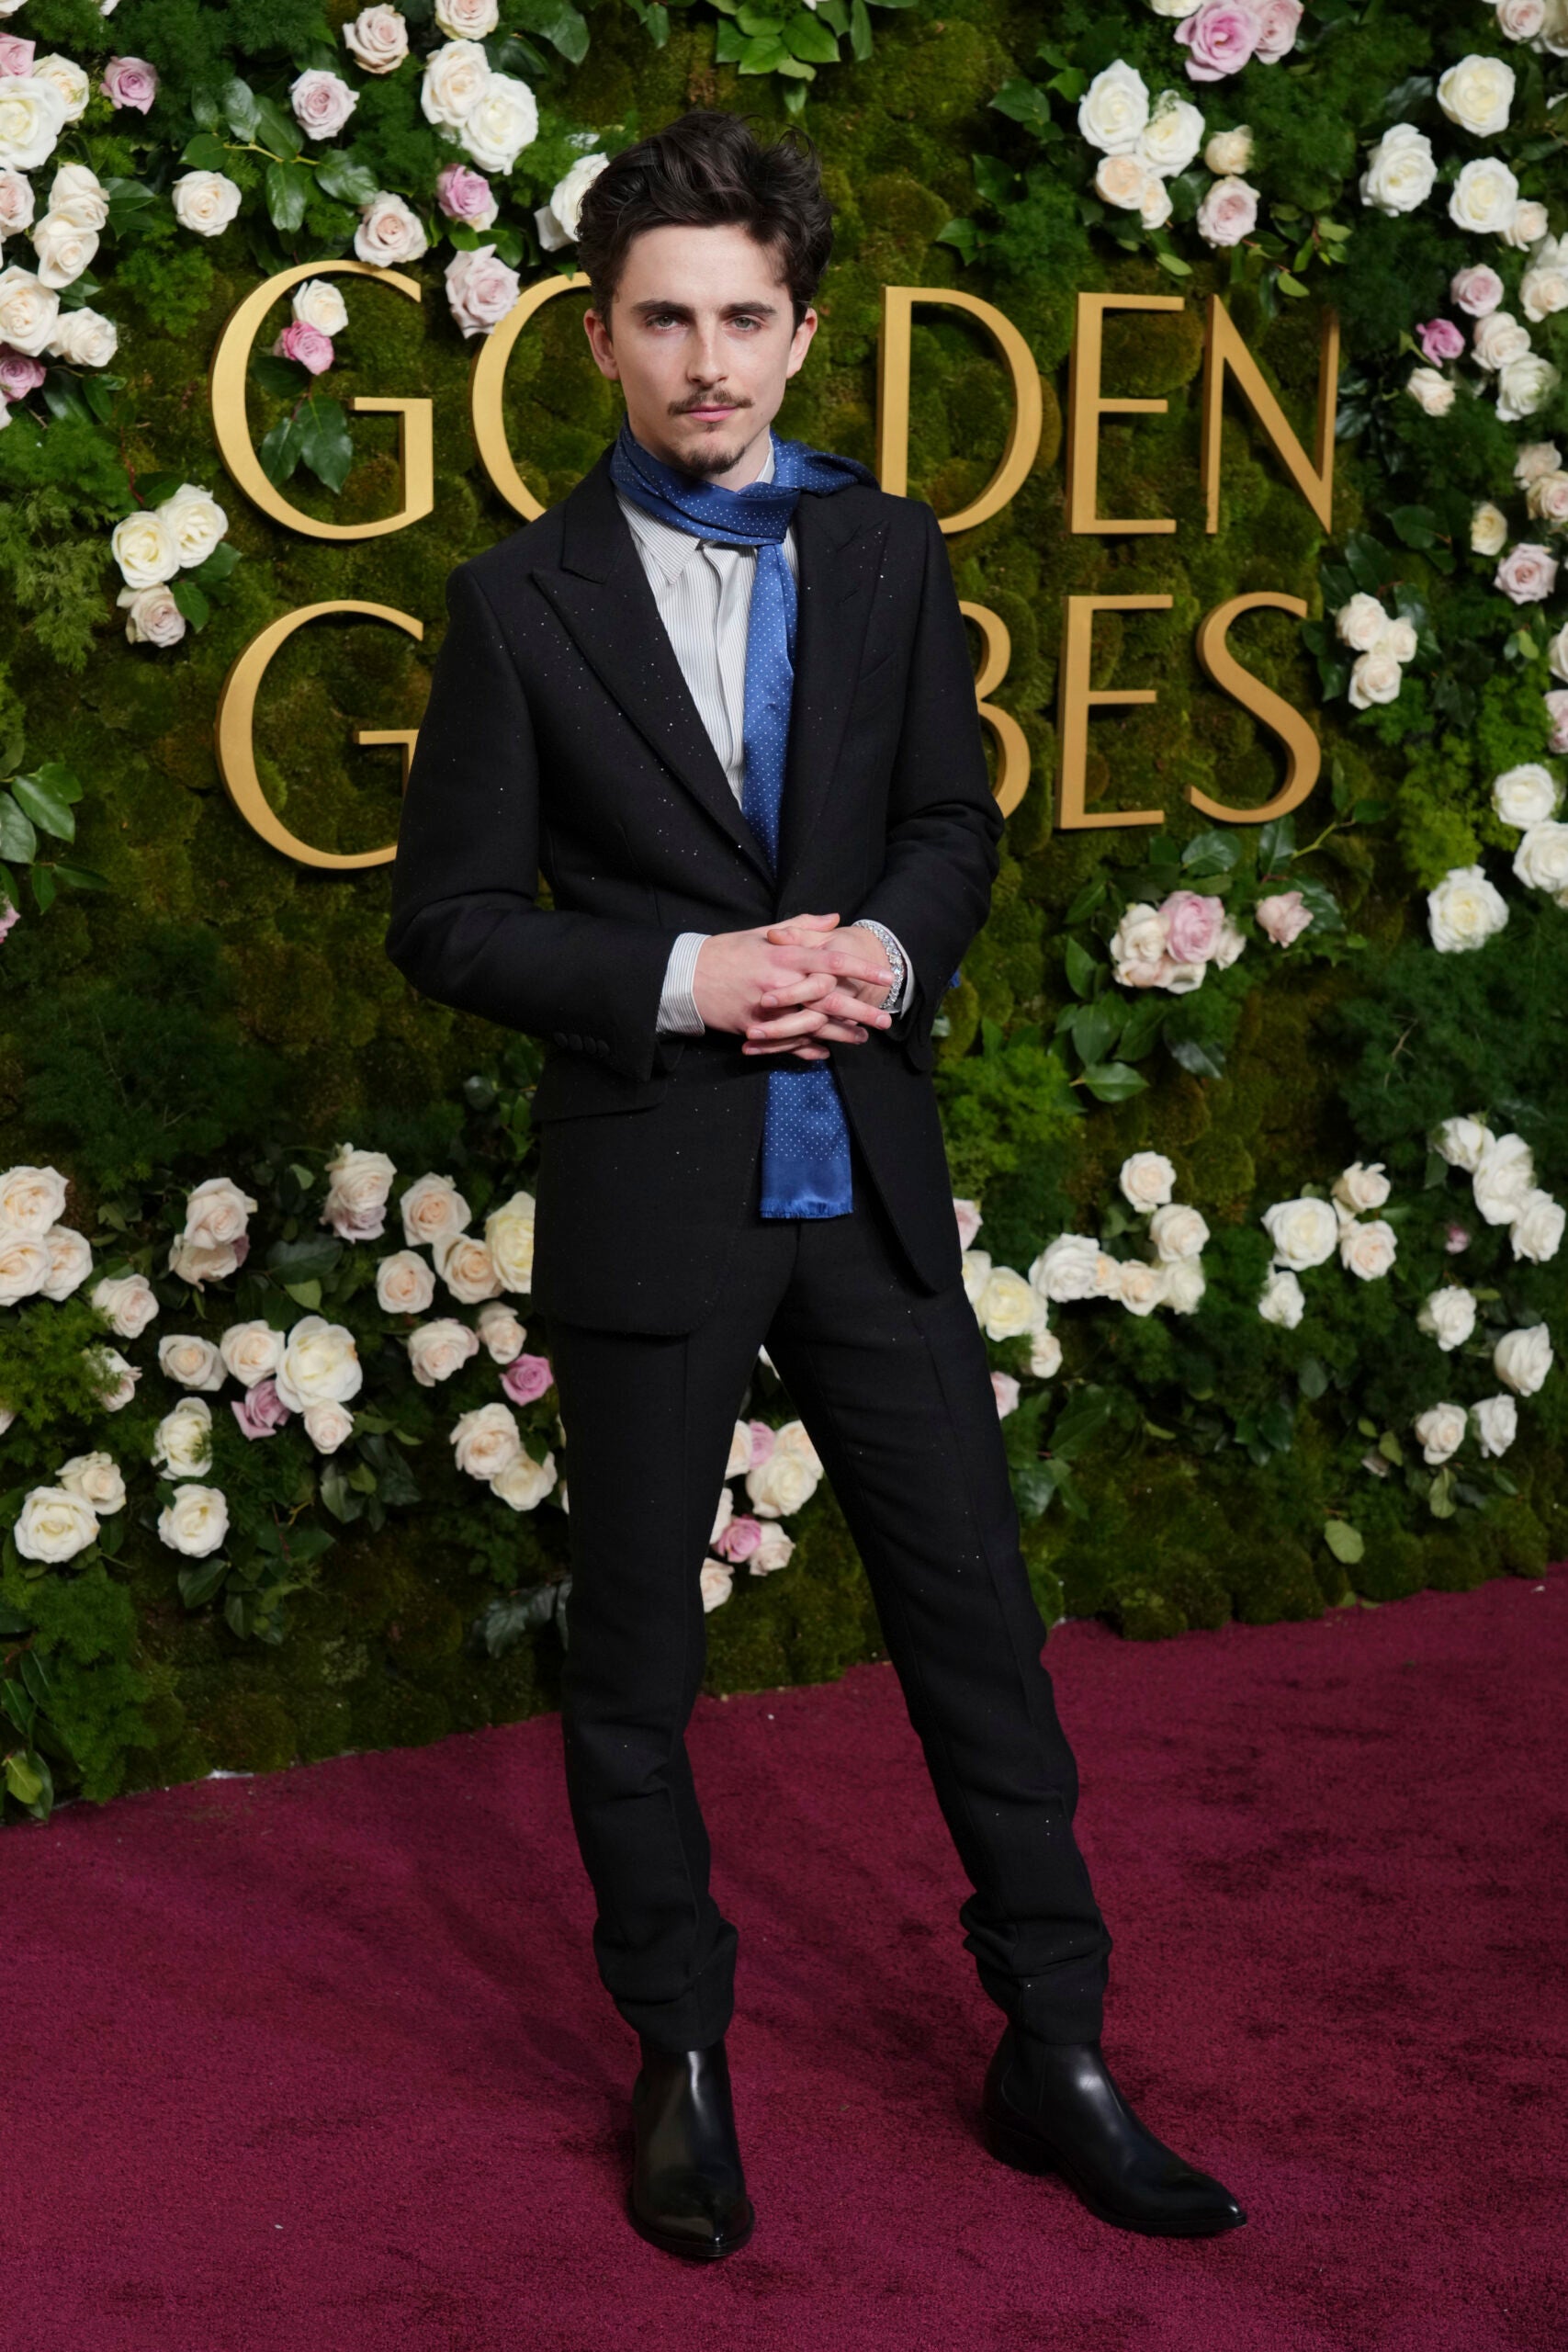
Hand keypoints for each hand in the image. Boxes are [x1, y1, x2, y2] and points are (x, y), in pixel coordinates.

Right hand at [691, 911, 894, 1063]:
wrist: (686, 975)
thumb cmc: (728, 950)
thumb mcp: (764, 932)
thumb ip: (801, 927)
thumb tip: (834, 919)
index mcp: (784, 955)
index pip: (831, 959)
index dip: (861, 968)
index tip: (886, 976)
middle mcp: (779, 981)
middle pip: (829, 998)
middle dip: (860, 1010)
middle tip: (886, 1020)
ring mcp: (766, 1007)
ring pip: (811, 1024)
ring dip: (839, 1034)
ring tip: (863, 1039)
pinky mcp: (752, 1026)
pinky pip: (785, 1042)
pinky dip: (806, 1049)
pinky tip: (825, 1052)